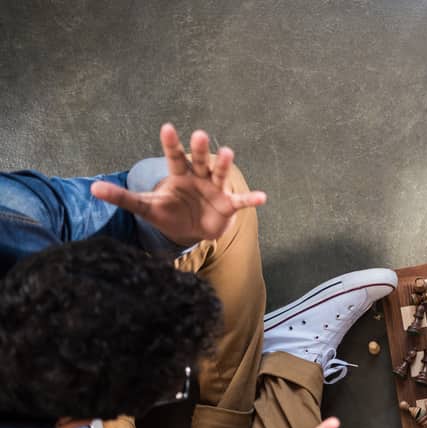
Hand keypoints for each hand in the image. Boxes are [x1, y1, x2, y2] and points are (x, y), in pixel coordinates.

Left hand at [90, 123, 266, 245]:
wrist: (192, 230)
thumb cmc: (169, 214)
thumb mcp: (145, 207)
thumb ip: (122, 197)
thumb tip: (92, 189)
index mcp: (178, 175)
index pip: (173, 157)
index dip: (171, 144)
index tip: (168, 128)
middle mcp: (199, 177)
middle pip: (199, 160)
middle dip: (200, 149)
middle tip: (199, 134)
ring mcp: (215, 190)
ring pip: (219, 174)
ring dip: (224, 165)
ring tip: (228, 153)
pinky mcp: (228, 205)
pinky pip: (241, 201)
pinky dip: (251, 199)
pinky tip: (263, 197)